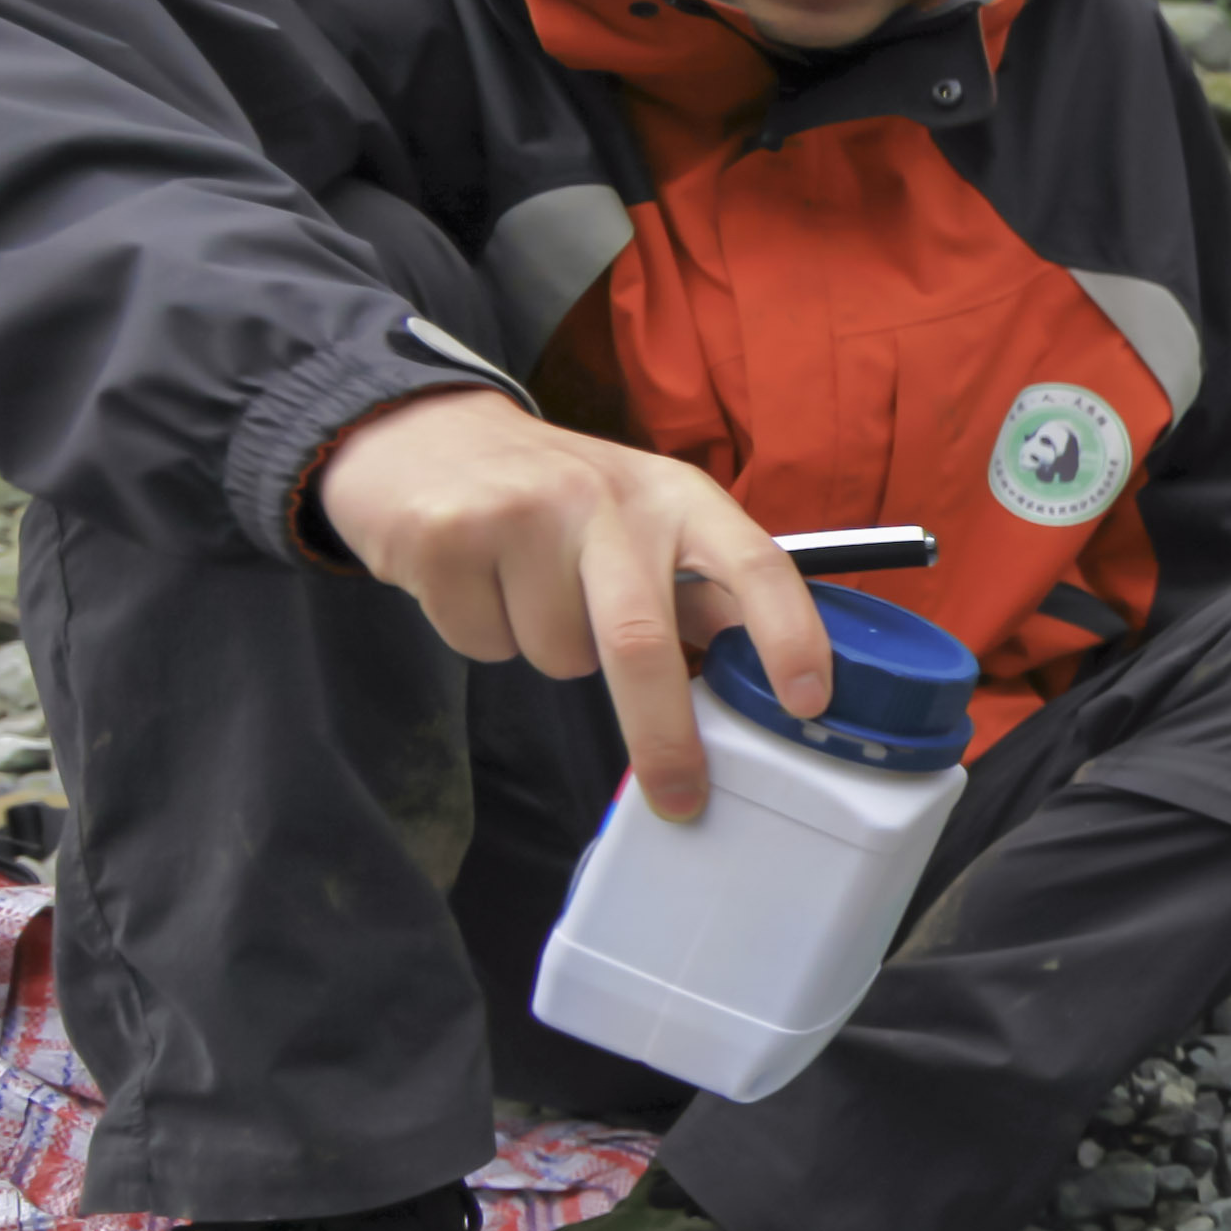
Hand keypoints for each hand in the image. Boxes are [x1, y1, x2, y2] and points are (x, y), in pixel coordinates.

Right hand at [311, 389, 830, 820]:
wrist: (423, 433)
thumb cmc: (554, 495)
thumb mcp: (643, 520)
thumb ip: (701, 590)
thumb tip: (765, 677)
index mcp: (674, 495)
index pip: (753, 563)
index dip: (788, 634)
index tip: (807, 702)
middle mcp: (605, 497)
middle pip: (641, 640)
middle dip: (663, 734)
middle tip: (680, 798)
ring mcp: (521, 512)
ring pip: (557, 656)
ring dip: (548, 650)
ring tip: (525, 588)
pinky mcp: (447, 536)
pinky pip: (485, 645)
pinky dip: (483, 635)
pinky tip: (477, 580)